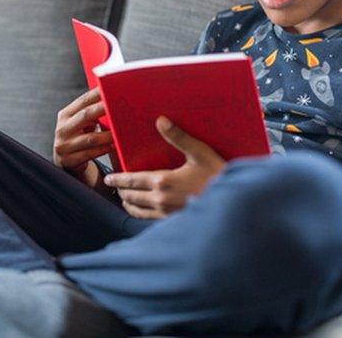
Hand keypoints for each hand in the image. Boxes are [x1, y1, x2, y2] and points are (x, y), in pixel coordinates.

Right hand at [52, 86, 115, 189]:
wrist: (65, 161)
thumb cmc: (78, 137)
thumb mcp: (80, 123)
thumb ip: (91, 113)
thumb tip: (113, 100)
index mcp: (65, 115)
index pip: (83, 101)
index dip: (97, 94)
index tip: (111, 87)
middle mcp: (62, 128)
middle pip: (85, 115)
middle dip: (103, 109)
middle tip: (119, 106)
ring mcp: (64, 145)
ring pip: (90, 138)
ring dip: (107, 135)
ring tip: (119, 133)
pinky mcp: (69, 160)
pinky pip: (90, 154)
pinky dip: (103, 149)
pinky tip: (112, 147)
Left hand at [104, 115, 225, 218]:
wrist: (233, 203)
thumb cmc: (217, 174)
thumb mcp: (199, 152)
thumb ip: (178, 137)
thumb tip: (161, 120)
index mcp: (163, 181)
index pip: (131, 180)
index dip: (117, 179)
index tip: (108, 178)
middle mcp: (161, 199)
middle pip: (131, 196)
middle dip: (120, 190)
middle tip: (113, 185)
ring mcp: (166, 213)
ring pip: (138, 210)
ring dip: (128, 203)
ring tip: (124, 198)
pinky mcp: (173, 221)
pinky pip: (149, 219)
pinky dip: (140, 213)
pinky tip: (142, 210)